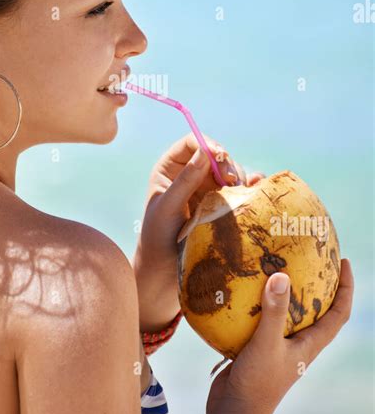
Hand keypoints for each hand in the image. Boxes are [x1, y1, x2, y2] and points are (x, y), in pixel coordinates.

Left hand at [138, 132, 262, 273]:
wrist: (164, 270)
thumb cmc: (157, 237)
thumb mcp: (168, 207)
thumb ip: (185, 180)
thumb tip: (204, 152)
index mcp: (170, 168)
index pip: (191, 143)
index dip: (207, 145)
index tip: (220, 156)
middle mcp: (191, 175)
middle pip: (216, 156)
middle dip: (227, 165)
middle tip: (231, 182)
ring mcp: (208, 189)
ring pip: (231, 172)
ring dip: (239, 179)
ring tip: (239, 194)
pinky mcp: (222, 205)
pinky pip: (241, 189)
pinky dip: (251, 187)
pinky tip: (254, 190)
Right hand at [205, 259, 353, 413]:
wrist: (234, 411)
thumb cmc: (258, 383)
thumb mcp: (266, 344)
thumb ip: (274, 312)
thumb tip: (282, 276)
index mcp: (310, 345)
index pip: (338, 313)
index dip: (346, 288)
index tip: (342, 262)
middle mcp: (298, 344)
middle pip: (316, 310)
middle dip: (317, 283)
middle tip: (310, 257)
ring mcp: (277, 345)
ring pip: (287, 313)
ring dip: (285, 291)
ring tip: (277, 265)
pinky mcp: (257, 346)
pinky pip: (260, 318)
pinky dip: (256, 302)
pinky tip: (241, 289)